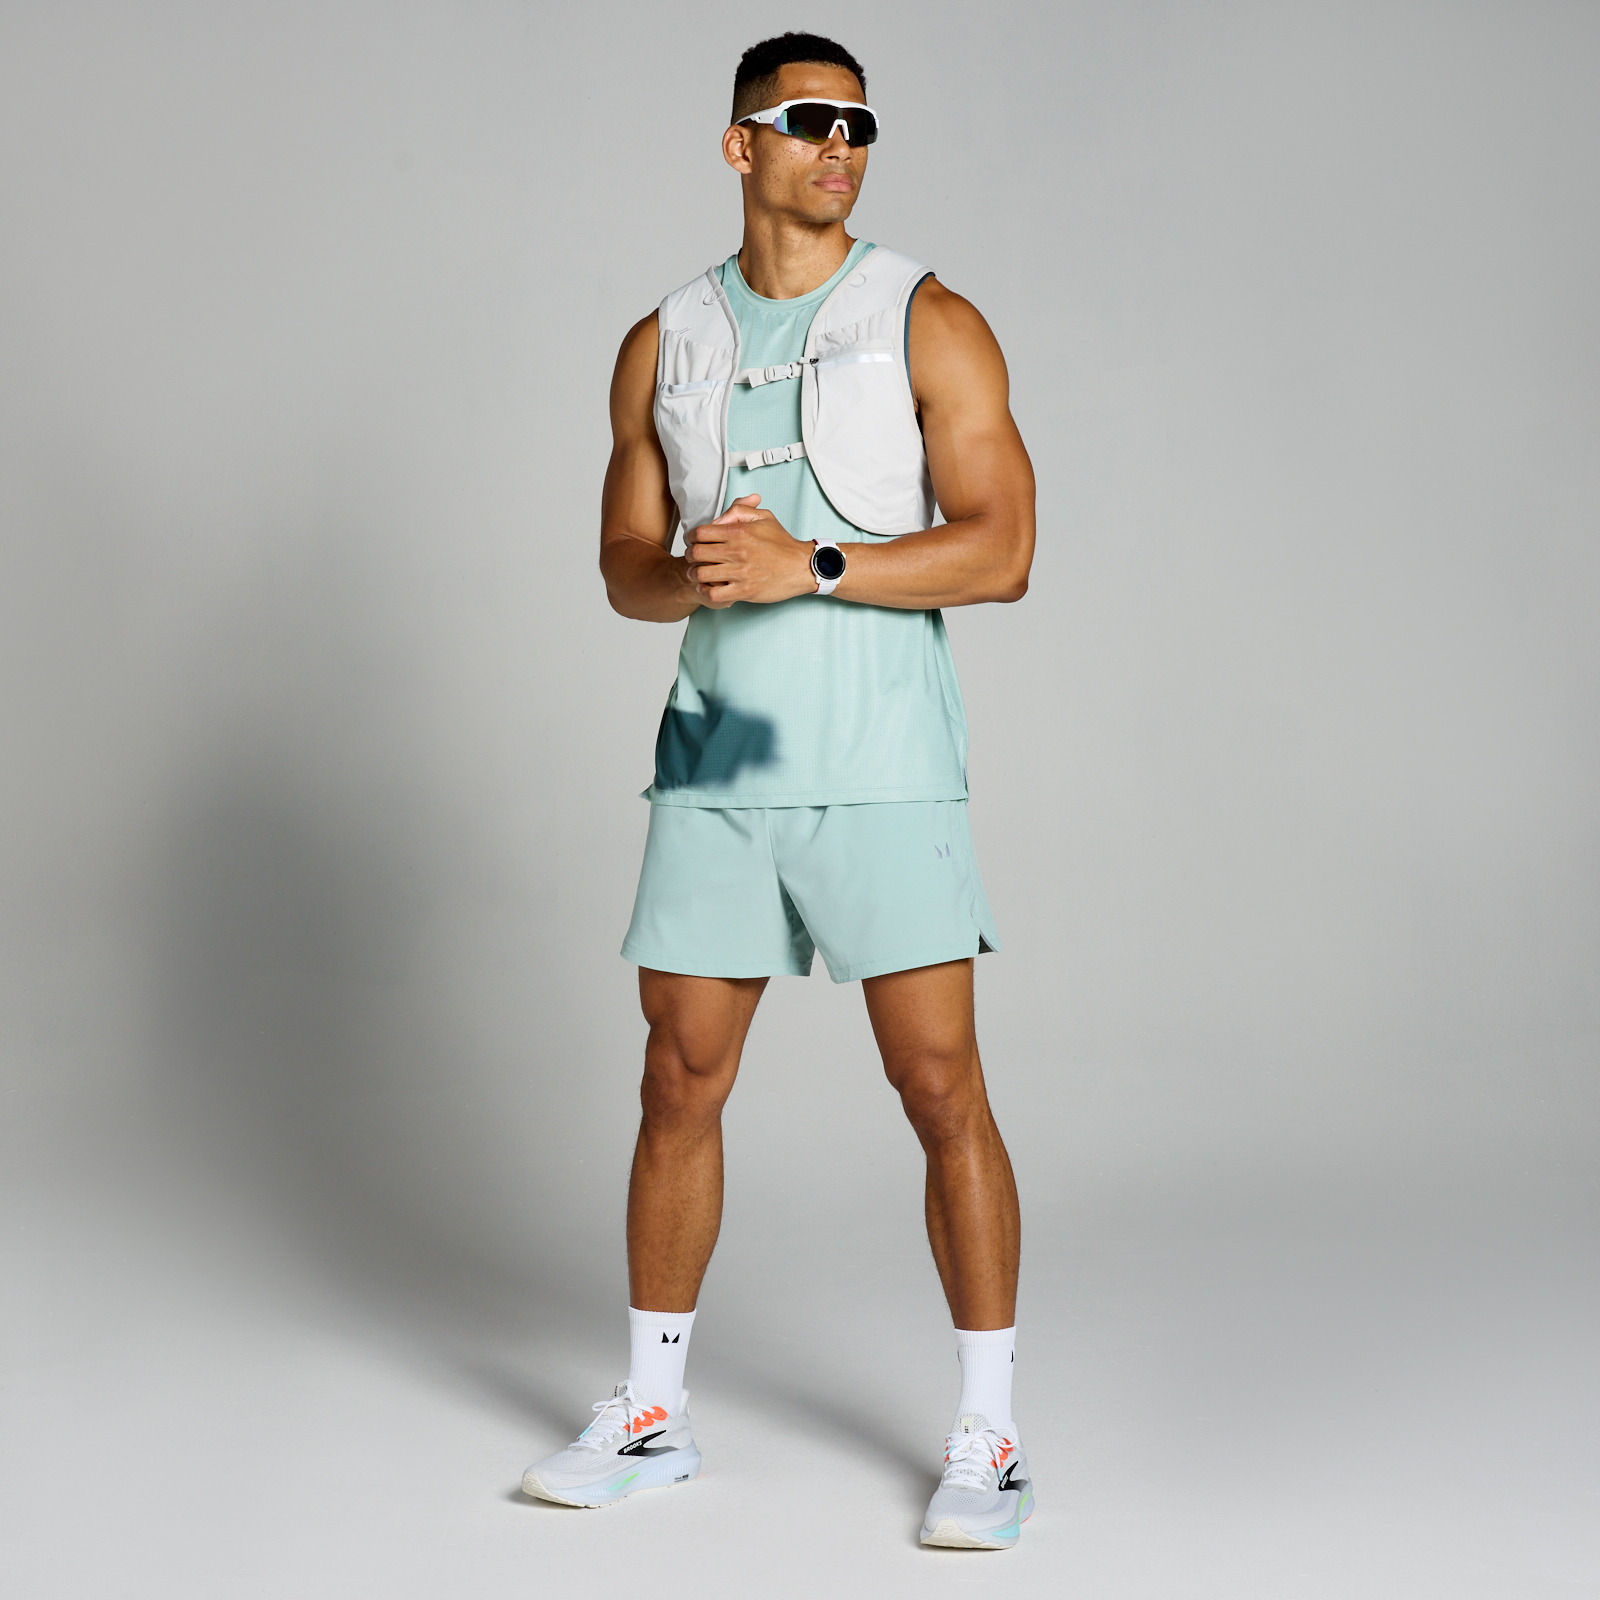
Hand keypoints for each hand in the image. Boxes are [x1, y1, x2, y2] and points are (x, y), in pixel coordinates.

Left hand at [686, 496, 817, 607]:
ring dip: (695, 575)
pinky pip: (713, 594)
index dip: (692, 538)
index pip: (700, 533)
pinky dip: (705, 592)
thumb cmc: (783, 543)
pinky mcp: (744, 591)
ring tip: (699, 575)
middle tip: (695, 559)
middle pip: (695, 553)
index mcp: (739, 532)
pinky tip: (709, 588)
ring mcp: (740, 572)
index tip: (696, 542)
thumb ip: (739, 510)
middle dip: (690, 556)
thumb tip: (718, 519)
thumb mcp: (764, 517)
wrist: (802, 566)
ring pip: (701, 574)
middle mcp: (737, 551)